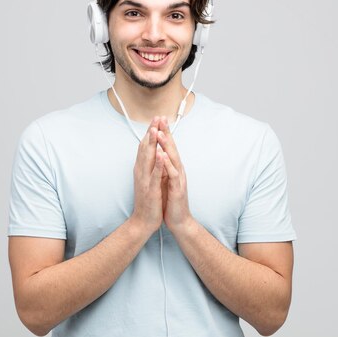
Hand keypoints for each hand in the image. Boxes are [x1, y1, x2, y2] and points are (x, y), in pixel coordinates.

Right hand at [130, 117, 164, 232]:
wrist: (143, 221)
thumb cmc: (148, 201)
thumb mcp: (148, 180)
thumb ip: (150, 166)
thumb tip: (153, 153)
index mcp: (141, 169)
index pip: (145, 146)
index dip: (150, 132)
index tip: (156, 119)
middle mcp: (141, 171)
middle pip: (145, 148)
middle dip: (151, 132)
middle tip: (156, 117)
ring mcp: (145, 180)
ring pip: (148, 158)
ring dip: (152, 143)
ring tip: (156, 129)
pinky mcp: (151, 189)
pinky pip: (154, 174)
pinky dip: (157, 164)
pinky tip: (160, 154)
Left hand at [156, 116, 192, 231]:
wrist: (179, 220)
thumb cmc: (171, 201)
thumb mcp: (167, 181)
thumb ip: (165, 168)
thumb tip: (160, 155)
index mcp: (173, 168)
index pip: (168, 147)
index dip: (164, 132)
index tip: (158, 119)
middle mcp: (178, 170)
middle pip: (172, 148)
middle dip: (166, 132)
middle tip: (161, 118)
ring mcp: (179, 179)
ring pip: (172, 158)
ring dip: (166, 145)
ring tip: (160, 132)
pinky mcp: (177, 188)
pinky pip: (172, 173)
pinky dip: (167, 163)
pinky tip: (162, 155)